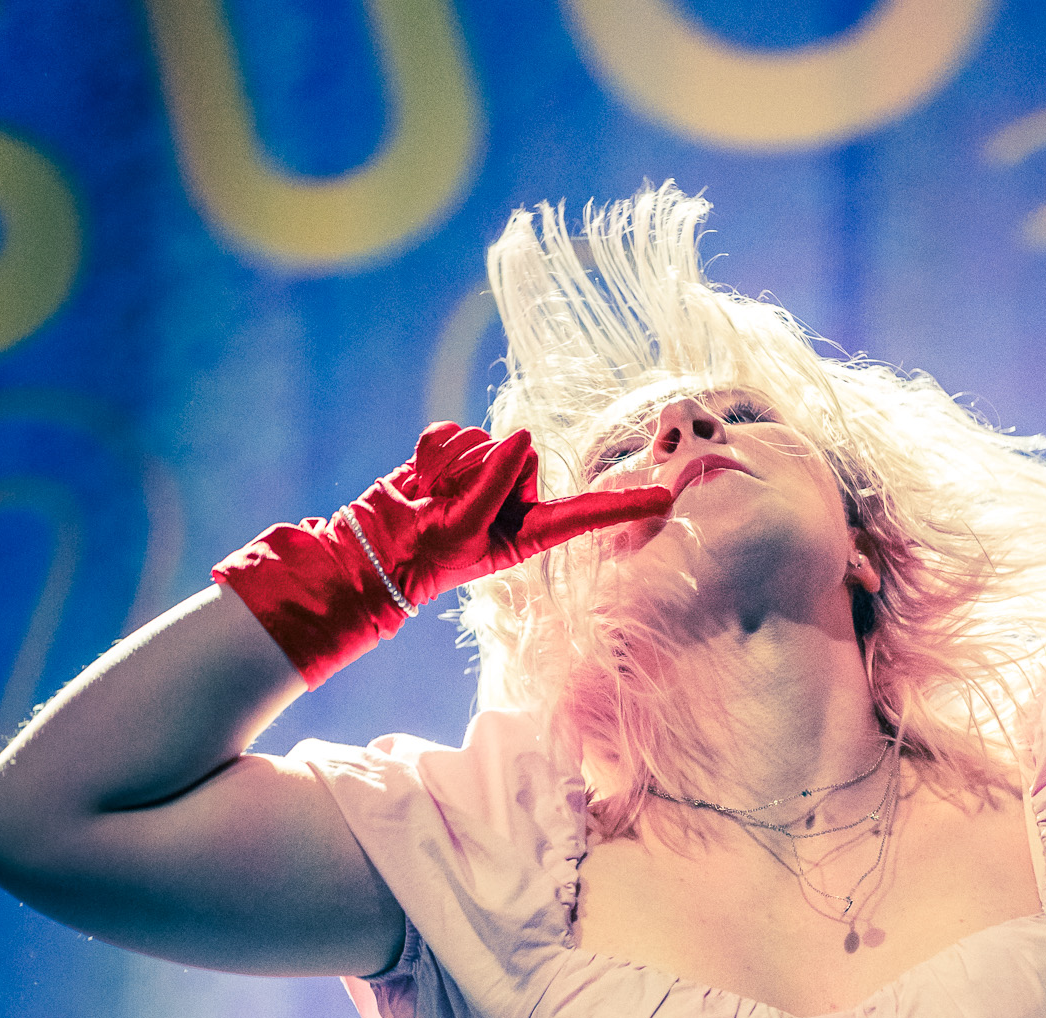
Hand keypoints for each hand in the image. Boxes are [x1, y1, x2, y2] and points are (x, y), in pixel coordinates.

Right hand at [212, 423, 670, 687]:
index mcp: (530, 530)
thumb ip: (495, 483)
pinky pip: (453, 432)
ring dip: (452, 468)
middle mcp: (515, 498)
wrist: (377, 549)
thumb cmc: (426, 557)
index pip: (586, 513)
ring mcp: (487, 473)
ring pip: (486, 441)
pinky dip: (431, 454)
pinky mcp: (456, 454)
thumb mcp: (465, 529)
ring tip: (432, 499)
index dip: (626, 505)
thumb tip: (523, 435)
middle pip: (522, 457)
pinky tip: (418, 480)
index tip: (669, 500)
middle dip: (482, 475)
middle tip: (451, 507)